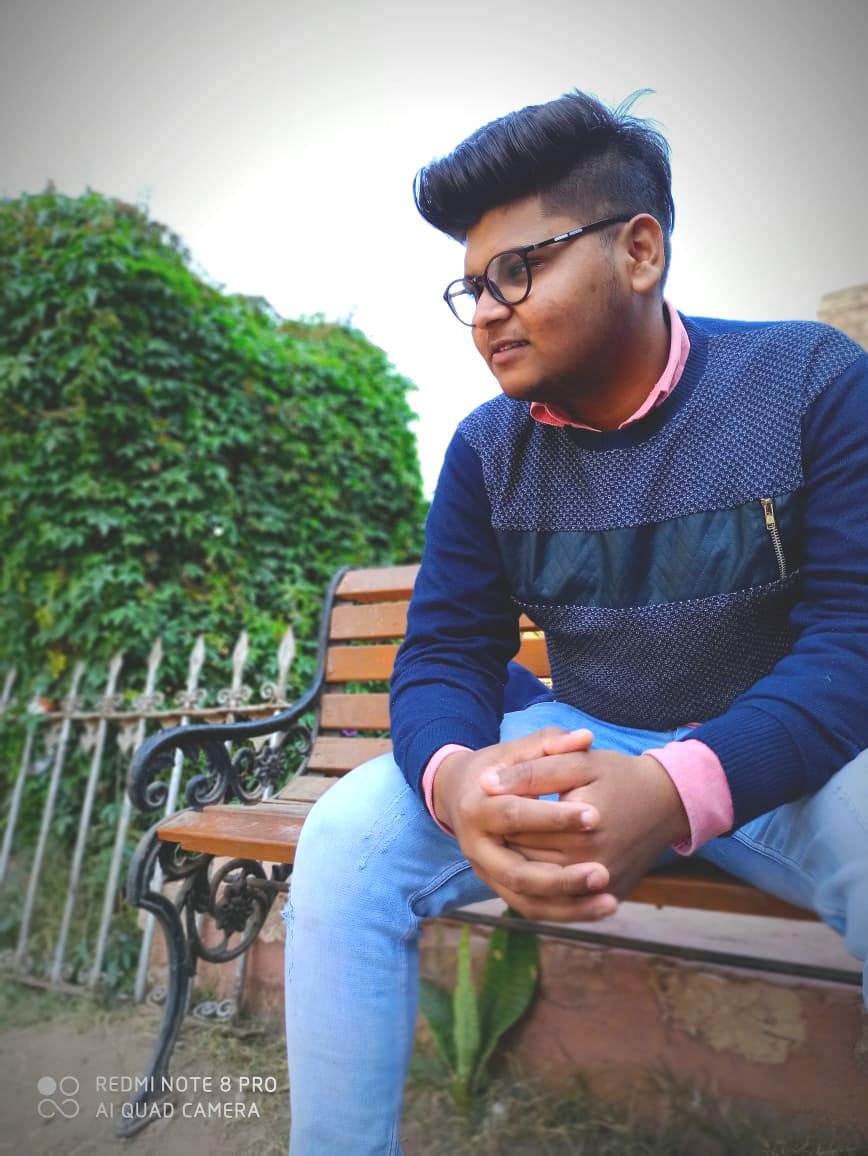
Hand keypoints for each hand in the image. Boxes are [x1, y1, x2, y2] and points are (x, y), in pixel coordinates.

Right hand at [432, 727, 618, 921]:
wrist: (460, 794)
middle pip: (517, 872)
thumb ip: (549, 743)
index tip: (595, 816)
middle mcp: (476, 848)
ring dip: (569, 905)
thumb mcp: (516, 750)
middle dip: (562, 876)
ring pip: (526, 900)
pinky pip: (533, 909)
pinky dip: (567, 913)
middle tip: (603, 871)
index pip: (515, 815)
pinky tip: (602, 907)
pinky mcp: (499, 888)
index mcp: (476, 808)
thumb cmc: (495, 769)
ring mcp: (486, 873)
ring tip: (610, 900)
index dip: (554, 817)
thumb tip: (586, 737)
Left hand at [479, 747, 689, 900]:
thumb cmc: (621, 776)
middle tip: (492, 826)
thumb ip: (532, 771)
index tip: (485, 799)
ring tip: (512, 844)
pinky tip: (535, 868)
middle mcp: (593, 867)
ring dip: (520, 869)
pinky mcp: (610, 896)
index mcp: (581, 832)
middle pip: (526, 862)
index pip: (517, 830)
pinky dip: (545, 891)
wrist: (669, 801)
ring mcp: (603, 888)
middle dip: (505, 844)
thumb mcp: (578, 763)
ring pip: (541, 888)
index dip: (496, 814)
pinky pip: (566, 902)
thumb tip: (485, 784)